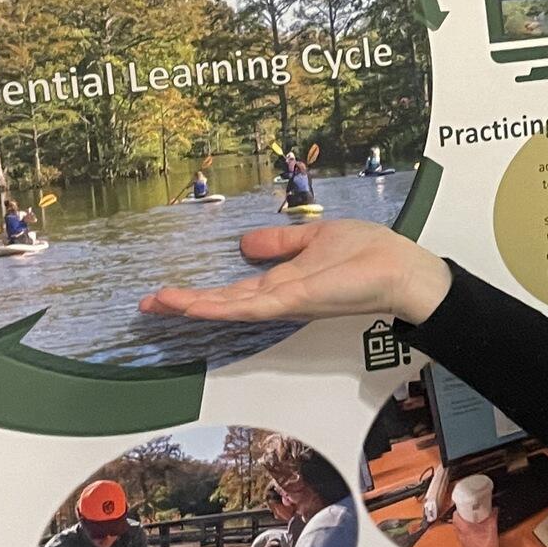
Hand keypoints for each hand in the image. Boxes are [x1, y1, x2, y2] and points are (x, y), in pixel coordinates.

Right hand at [141, 219, 449, 324]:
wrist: (401, 270)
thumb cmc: (368, 254)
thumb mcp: (313, 238)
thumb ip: (279, 243)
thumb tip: (244, 243)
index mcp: (282, 282)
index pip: (233, 290)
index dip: (200, 293)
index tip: (167, 293)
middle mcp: (278, 297)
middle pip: (222, 303)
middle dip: (184, 305)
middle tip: (147, 305)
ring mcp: (283, 302)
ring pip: (228, 308)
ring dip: (192, 306)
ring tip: (158, 304)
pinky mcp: (293, 301)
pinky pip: (250, 306)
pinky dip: (220, 306)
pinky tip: (194, 304)